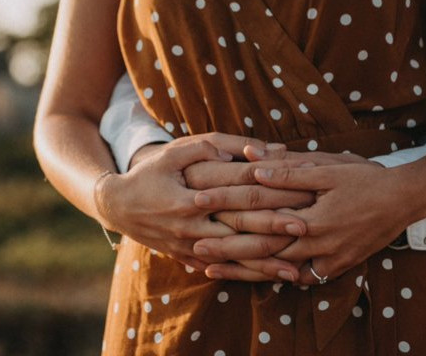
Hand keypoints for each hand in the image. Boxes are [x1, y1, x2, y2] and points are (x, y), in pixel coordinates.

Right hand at [97, 134, 307, 270]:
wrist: (116, 207)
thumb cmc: (149, 174)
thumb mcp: (173, 152)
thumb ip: (209, 147)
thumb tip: (249, 148)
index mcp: (189, 198)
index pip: (238, 190)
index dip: (270, 188)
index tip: (298, 186)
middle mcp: (191, 226)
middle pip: (241, 227)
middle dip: (276, 228)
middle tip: (308, 227)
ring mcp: (189, 246)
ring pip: (234, 256)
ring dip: (266, 261)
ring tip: (298, 265)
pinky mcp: (188, 258)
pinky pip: (223, 269)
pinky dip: (248, 274)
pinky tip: (270, 277)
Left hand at [194, 148, 382, 281]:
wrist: (406, 201)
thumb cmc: (366, 179)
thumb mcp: (328, 168)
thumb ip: (289, 168)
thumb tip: (251, 159)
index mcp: (311, 217)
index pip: (259, 213)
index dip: (226, 207)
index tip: (198, 203)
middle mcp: (316, 244)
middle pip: (262, 249)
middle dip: (225, 249)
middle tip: (193, 248)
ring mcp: (327, 260)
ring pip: (277, 268)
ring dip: (243, 269)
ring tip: (211, 268)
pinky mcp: (335, 267)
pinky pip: (299, 277)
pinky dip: (274, 277)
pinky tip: (252, 278)